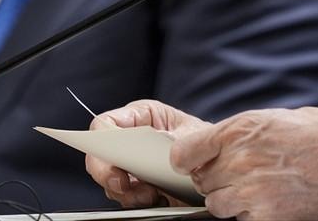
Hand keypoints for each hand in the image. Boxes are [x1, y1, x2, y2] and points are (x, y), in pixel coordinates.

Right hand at [85, 99, 210, 207]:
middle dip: (109, 175)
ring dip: (127, 192)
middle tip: (123, 186)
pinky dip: (137, 200)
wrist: (217, 160)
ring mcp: (130, 164)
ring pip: (111, 181)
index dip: (100, 143)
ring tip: (150, 194)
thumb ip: (173, 138)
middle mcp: (128, 139)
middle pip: (100, 157)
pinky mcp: (137, 185)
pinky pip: (126, 196)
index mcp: (140, 116)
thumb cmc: (204, 138)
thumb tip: (156, 142)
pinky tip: (156, 198)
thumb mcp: (194, 133)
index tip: (112, 163)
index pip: (104, 124)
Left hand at [171, 107, 317, 220]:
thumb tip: (216, 149)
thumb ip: (243, 135)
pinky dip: (251, 213)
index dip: (188, 158)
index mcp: (242, 128)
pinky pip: (240, 220)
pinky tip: (272, 200)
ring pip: (217, 204)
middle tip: (243, 173)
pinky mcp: (266, 217)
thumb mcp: (278, 120)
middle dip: (217, 177)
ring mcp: (252, 192)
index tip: (193, 162)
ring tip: (258, 188)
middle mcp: (241, 159)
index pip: (186, 152)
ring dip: (230, 198)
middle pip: (202, 179)